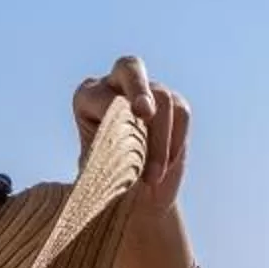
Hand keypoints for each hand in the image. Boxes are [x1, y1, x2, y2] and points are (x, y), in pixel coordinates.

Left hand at [73, 54, 190, 219]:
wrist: (133, 199)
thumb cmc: (106, 186)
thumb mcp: (92, 176)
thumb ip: (93, 166)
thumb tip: (86, 171)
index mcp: (88, 98)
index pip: (101, 96)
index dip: (112, 113)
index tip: (119, 138)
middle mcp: (117, 88)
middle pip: (129, 68)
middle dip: (138, 89)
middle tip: (144, 112)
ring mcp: (149, 93)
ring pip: (162, 98)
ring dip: (159, 141)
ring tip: (151, 176)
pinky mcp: (175, 106)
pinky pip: (182, 112)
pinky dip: (176, 140)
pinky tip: (165, 166)